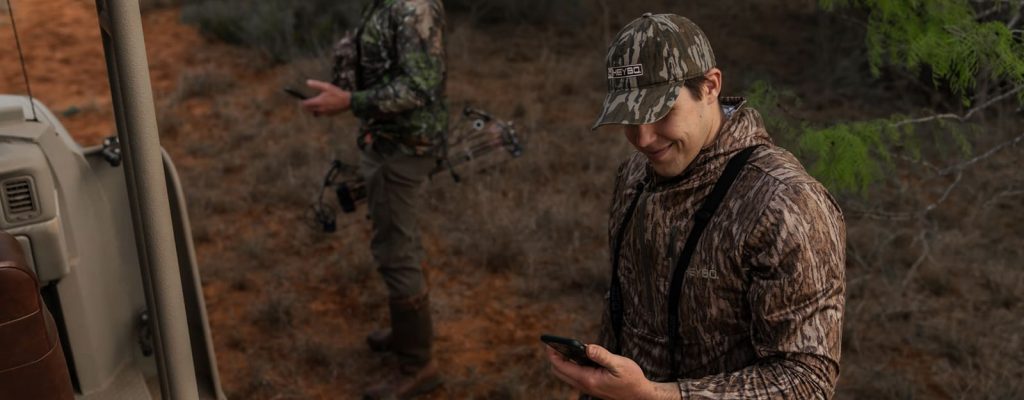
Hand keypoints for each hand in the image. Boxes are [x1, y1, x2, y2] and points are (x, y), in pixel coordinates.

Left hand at [301, 79, 351, 116]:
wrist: (347, 101)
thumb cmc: (337, 93)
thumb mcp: (326, 86)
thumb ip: (316, 84)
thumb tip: (307, 82)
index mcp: (318, 101)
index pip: (306, 104)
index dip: (303, 102)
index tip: (302, 100)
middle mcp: (320, 108)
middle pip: (309, 110)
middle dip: (306, 107)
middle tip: (307, 103)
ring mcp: (325, 113)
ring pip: (315, 113)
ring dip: (313, 110)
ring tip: (315, 105)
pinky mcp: (329, 115)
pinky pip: (322, 114)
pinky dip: (321, 111)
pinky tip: (324, 107)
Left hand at [546, 343, 677, 399]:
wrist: (640, 396)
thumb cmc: (631, 380)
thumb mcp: (619, 364)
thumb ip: (602, 355)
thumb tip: (587, 347)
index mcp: (588, 379)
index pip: (562, 367)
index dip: (553, 354)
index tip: (549, 343)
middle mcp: (585, 385)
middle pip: (560, 372)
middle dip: (555, 358)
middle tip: (556, 344)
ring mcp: (588, 387)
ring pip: (567, 375)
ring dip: (564, 362)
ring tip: (566, 348)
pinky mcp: (592, 387)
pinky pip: (576, 376)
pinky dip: (573, 366)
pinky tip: (580, 357)